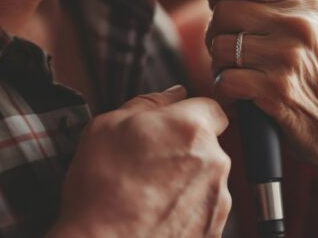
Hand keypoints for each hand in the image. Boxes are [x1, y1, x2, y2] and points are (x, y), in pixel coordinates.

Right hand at [49, 86, 230, 237]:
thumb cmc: (100, 189)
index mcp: (192, 128)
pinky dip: (186, 211)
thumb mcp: (108, 125)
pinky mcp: (213, 229)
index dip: (191, 115)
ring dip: (186, 183)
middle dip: (185, 152)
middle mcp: (214, 162)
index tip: (173, 126)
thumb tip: (173, 94)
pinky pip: (204, 210)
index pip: (212, 108)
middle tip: (149, 165)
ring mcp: (217, 199)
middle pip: (209, 147)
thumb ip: (149, 102)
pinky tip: (156, 214)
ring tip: (149, 194)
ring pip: (207, 180)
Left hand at [205, 0, 317, 235]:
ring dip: (218, 66)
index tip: (217, 5)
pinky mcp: (277, 90)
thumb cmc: (315, 80)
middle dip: (215, 34)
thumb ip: (274, 7)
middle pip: (223, 12)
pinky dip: (223, 91)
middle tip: (229, 53)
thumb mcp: (309, 31)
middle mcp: (299, 25)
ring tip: (238, 75)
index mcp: (305, 4)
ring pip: (219, 47)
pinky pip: (223, 79)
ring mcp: (289, 57)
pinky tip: (239, 96)